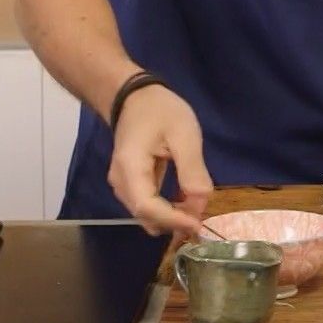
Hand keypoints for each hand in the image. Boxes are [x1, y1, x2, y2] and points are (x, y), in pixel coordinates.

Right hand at [109, 84, 214, 237]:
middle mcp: (121, 183)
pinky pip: (147, 205)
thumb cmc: (160, 112)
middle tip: (202, 219)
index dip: (172, 220)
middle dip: (174, 222)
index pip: (147, 207)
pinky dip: (166, 209)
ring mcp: (123, 185)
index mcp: (130, 168)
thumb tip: (201, 203)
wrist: (136, 97)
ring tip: (197, 212)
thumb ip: (192, 170)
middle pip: (145, 215)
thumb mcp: (184, 135)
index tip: (197, 224)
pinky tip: (185, 203)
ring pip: (146, 214)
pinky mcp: (131, 184)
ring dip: (171, 218)